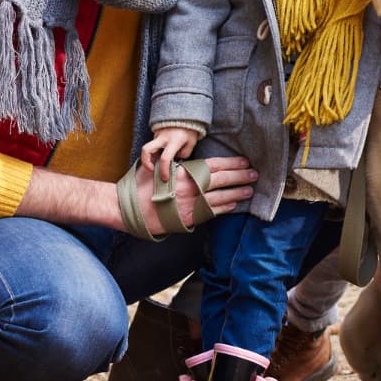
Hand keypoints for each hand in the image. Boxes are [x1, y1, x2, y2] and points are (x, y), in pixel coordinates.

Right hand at [133, 154, 258, 231]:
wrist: (126, 208)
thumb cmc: (140, 186)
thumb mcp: (157, 169)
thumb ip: (176, 166)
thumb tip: (187, 162)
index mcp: (183, 173)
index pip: (213, 165)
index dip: (231, 163)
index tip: (244, 161)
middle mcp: (189, 188)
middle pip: (221, 180)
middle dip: (240, 176)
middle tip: (254, 174)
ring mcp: (189, 205)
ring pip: (219, 197)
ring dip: (236, 193)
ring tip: (249, 189)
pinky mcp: (186, 219)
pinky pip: (210, 213)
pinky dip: (223, 208)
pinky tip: (233, 205)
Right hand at [141, 127, 197, 182]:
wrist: (185, 113)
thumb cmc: (190, 129)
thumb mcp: (191, 142)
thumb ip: (184, 153)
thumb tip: (176, 159)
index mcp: (174, 141)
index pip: (165, 159)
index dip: (164, 171)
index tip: (164, 178)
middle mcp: (162, 138)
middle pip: (146, 150)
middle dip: (145, 162)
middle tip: (151, 170)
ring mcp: (157, 134)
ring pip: (149, 148)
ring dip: (152, 156)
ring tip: (159, 161)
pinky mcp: (156, 132)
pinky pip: (153, 144)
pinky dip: (156, 150)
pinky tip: (162, 152)